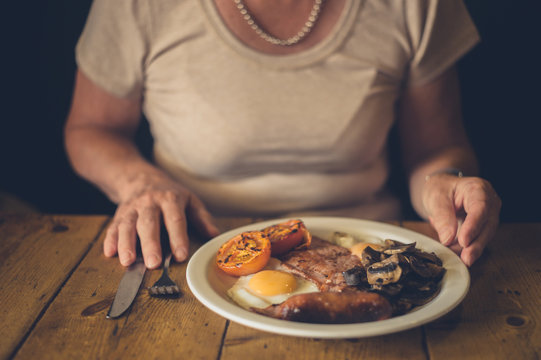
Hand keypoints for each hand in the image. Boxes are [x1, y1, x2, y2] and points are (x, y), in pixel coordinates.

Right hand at [103, 173, 219, 268]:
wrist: (141, 178)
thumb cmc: (170, 194)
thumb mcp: (190, 200)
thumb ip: (202, 218)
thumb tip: (214, 235)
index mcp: (170, 199)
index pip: (175, 220)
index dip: (178, 238)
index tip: (180, 255)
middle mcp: (149, 202)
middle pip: (148, 223)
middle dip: (150, 244)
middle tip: (153, 263)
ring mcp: (132, 208)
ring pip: (127, 225)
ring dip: (126, 243)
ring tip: (127, 261)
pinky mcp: (118, 214)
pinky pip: (113, 226)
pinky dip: (110, 240)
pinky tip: (109, 252)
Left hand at [422, 174, 500, 265]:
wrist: (441, 189)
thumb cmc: (440, 188)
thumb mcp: (435, 197)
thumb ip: (442, 216)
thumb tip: (448, 238)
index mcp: (477, 189)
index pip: (480, 208)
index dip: (473, 226)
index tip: (464, 241)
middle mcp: (488, 202)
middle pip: (487, 225)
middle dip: (476, 244)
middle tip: (466, 258)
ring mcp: (488, 215)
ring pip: (485, 235)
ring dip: (473, 249)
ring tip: (461, 259)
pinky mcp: (483, 227)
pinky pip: (478, 239)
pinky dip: (469, 249)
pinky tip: (461, 256)